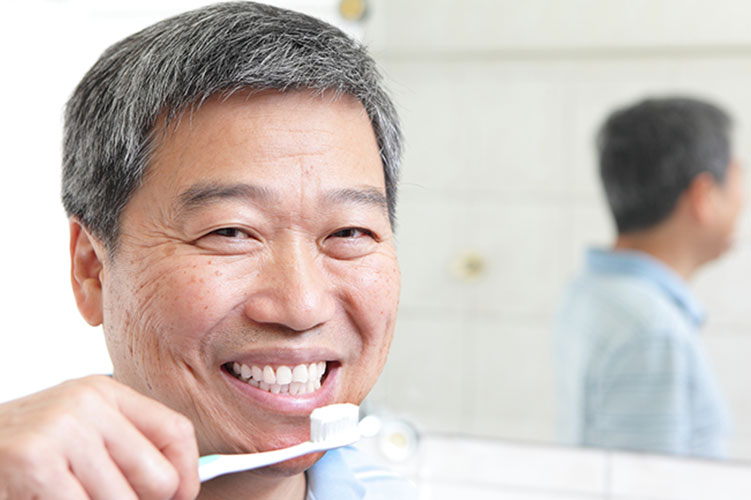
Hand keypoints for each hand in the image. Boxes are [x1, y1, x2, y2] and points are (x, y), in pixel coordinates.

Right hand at [0, 375, 199, 499]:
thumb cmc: (24, 453)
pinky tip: (42, 498)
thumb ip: (125, 447)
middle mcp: (88, 401)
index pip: (177, 431)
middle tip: (104, 499)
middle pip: (159, 476)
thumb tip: (181, 488)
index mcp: (105, 391)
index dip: (186, 475)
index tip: (177, 498)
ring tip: (68, 494)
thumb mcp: (79, 434)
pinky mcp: (34, 459)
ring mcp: (60, 427)